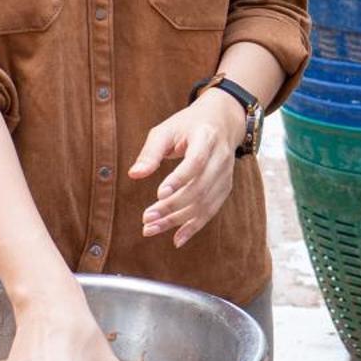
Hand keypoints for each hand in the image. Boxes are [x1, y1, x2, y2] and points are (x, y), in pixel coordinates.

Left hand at [131, 89, 243, 247]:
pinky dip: (194, 227)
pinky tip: (177, 239)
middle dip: (172, 206)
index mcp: (207, 138)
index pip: (196, 162)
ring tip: (151, 229)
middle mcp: (221, 157)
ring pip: (204, 203)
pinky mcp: (225, 187)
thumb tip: (134, 175)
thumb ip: (150, 152)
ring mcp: (226, 174)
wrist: (222, 121)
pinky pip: (211, 211)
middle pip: (199, 187)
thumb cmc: (188, 125)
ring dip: (178, 220)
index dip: (179, 179)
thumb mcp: (166, 130)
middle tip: (146, 218)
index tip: (158, 194)